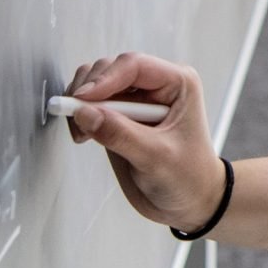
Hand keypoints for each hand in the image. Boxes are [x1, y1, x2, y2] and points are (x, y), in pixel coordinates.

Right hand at [64, 53, 224, 232]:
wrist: (189, 201)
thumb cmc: (189, 178)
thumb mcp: (156, 158)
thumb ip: (121, 135)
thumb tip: (85, 113)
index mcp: (177, 83)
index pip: (134, 65)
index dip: (105, 79)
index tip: (82, 99)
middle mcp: (156, 86)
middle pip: (109, 69)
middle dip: (89, 92)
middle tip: (78, 119)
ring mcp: (135, 100)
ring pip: (96, 83)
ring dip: (81, 103)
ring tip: (82, 132)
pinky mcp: (119, 116)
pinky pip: (91, 103)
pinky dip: (80, 115)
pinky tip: (84, 134)